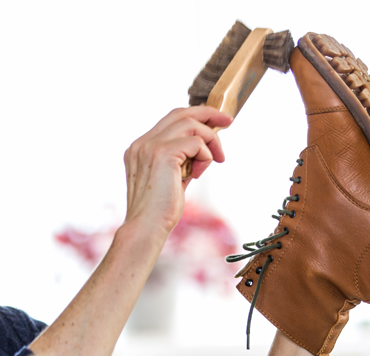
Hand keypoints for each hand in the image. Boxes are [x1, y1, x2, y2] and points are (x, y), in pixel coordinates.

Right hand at [122, 106, 231, 235]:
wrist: (146, 228)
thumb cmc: (159, 211)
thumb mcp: (171, 179)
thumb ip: (181, 161)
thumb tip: (203, 149)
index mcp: (141, 148)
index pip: (170, 120)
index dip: (195, 117)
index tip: (215, 123)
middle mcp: (142, 143)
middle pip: (180, 113)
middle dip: (208, 113)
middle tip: (228, 121)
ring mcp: (150, 146)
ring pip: (191, 124)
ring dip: (210, 140)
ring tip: (216, 160)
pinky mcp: (163, 154)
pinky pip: (196, 142)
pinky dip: (205, 156)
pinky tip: (198, 174)